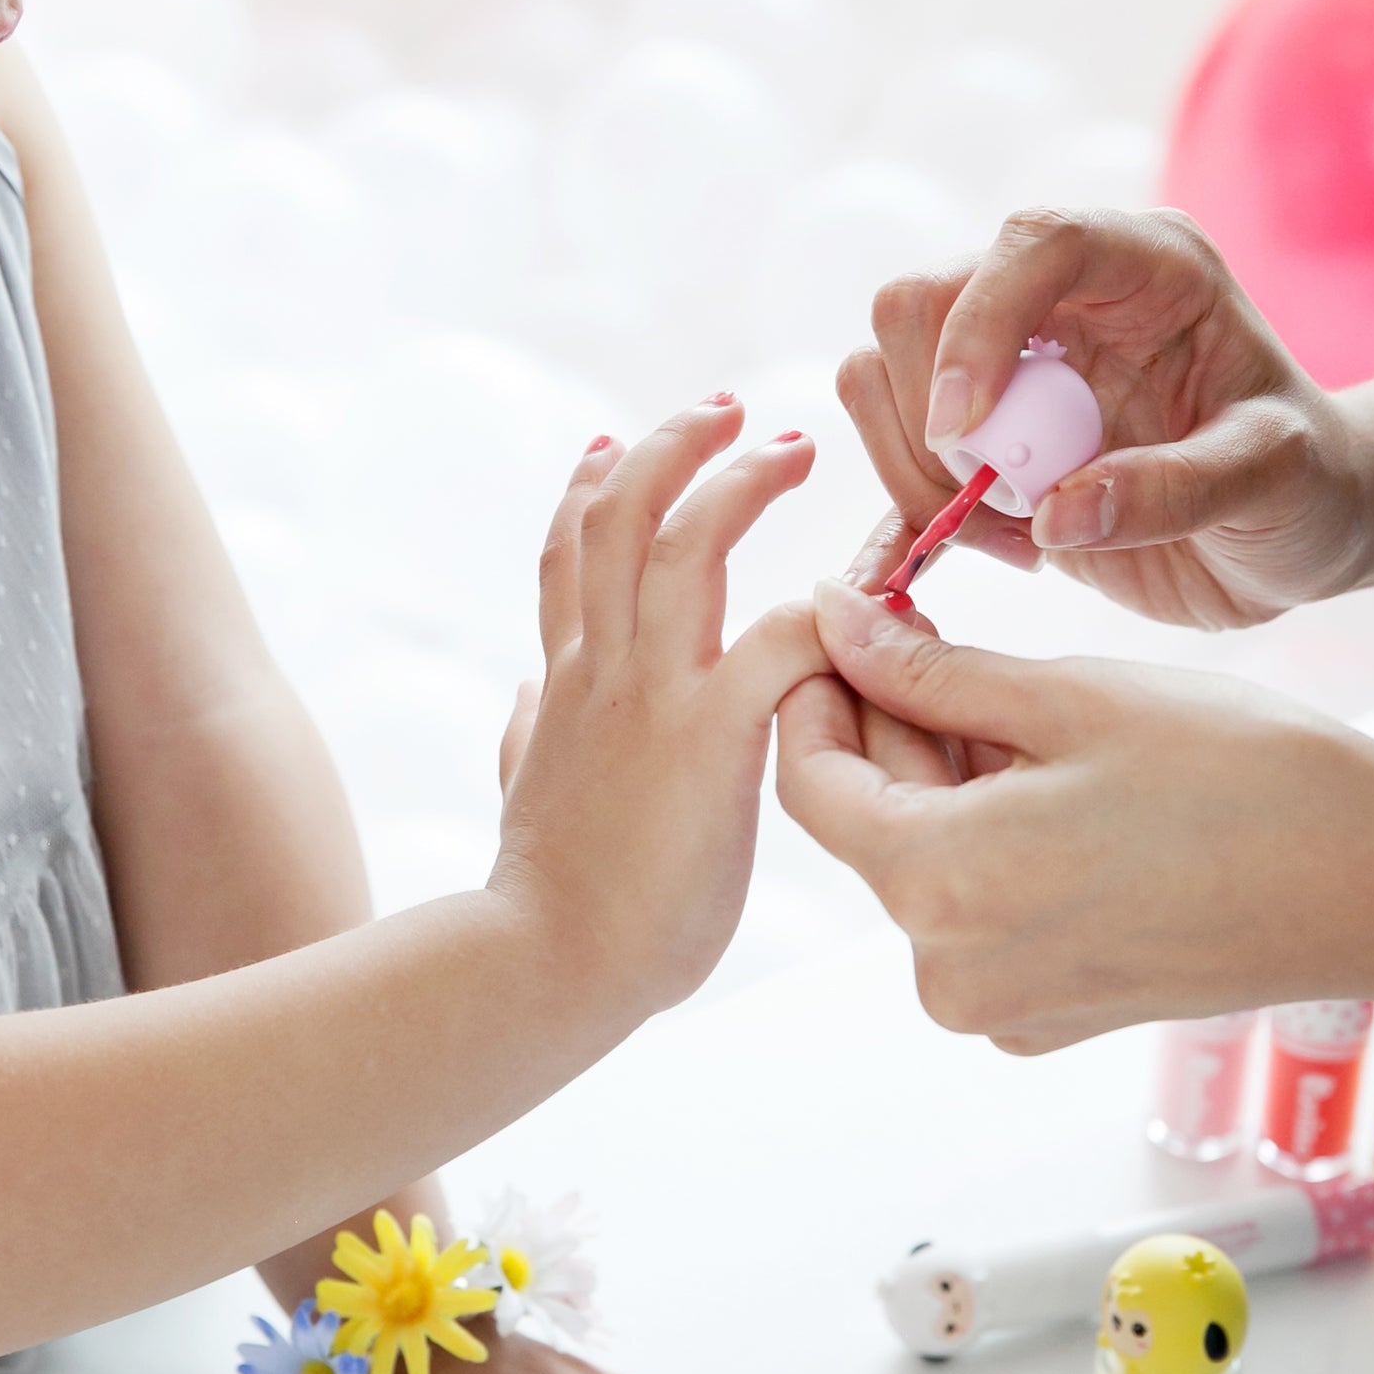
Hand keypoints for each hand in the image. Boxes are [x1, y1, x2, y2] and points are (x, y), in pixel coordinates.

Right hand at [490, 400, 827, 1028]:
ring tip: (792, 447)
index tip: (617, 440)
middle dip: (672, 447)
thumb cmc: (546, 900)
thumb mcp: (522, 792)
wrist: (545, 965)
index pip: (568, 550)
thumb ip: (525, 734)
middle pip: (620, 515)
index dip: (590, 484)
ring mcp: (647, 695)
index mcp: (563, 679)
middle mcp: (599, 668)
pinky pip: (772, 644)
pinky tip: (851, 607)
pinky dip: (816, 618)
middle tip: (727, 408)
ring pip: (682, 545)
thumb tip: (521, 700)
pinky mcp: (706, 740)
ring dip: (737, 483)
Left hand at [778, 579, 1373, 1046]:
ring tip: (1014, 696)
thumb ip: (927, 670)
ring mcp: (999, 1006)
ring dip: (942, 773)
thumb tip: (831, 622)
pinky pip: (979, 907)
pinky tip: (1052, 773)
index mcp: (940, 887)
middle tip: (927, 621)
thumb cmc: (1245, 783)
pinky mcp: (1048, 1016)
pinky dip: (989, 834)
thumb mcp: (1070, 700)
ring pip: (924, 860)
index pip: (809, 779)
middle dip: (887, 719)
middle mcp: (949, 971)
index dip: (811, 687)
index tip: (839, 619)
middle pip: (867, 819)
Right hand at [837, 208, 1373, 627]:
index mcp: (1145, 267)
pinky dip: (898, 515)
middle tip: (1001, 508)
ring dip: (916, 472)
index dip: (980, 326)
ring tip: (1013, 540)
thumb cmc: (1308, 486)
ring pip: (880, 374)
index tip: (967, 433)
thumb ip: (1178, 490)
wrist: (1296, 531)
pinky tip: (955, 561)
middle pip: (919, 303)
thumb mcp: (1276, 482)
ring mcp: (1008, 362)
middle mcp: (1059, 295)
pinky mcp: (979, 433)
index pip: (1030, 244)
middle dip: (930, 416)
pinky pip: (889, 452)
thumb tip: (1054, 516)